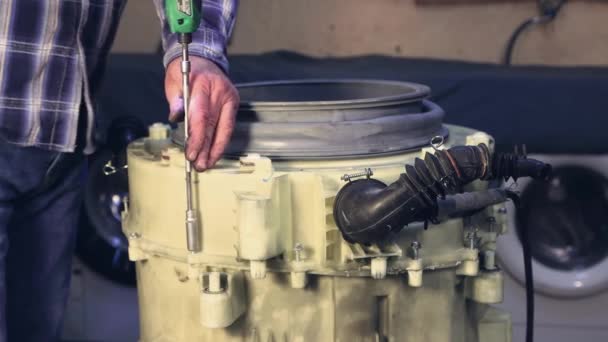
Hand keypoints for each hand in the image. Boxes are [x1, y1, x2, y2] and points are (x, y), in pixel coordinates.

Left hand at [165, 56, 238, 170]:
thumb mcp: (173, 80)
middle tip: (199, 165)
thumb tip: (176, 117)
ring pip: (224, 129)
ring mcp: (230, 98)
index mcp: (203, 84)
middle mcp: (220, 91)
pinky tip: (214, 152)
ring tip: (207, 164)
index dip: (198, 138)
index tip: (192, 154)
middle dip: (206, 149)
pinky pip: (227, 126)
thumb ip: (175, 99)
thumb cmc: (185, 70)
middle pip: (214, 126)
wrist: (202, 57)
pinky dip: (220, 140)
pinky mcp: (233, 103)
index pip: (202, 116)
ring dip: (215, 149)